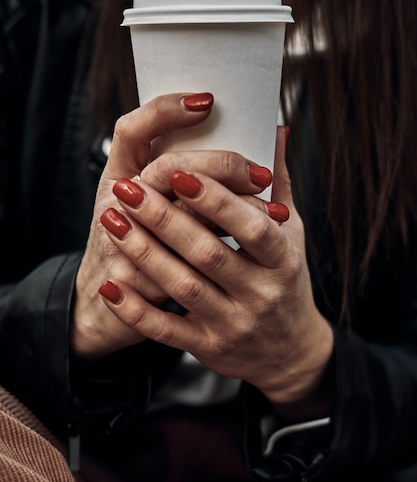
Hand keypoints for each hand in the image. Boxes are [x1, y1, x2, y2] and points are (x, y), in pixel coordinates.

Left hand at [71, 93, 272, 358]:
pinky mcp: (208, 346)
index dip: (217, 200)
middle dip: (165, 219)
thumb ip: (279, 186)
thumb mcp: (293, 236)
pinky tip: (111, 285)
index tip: (181, 173)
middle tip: (128, 189)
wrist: (288, 352)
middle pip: (208, 253)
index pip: (252, 227)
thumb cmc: (287, 283)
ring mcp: (233, 324)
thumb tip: (277, 129)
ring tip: (112, 220)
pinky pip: (167, 330)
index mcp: (283, 260)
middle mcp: (260, 293)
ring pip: (183, 287)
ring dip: (144, 253)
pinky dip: (136, 309)